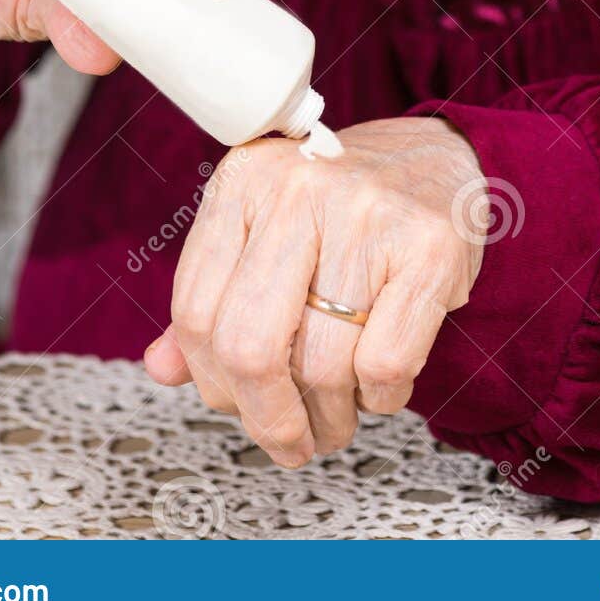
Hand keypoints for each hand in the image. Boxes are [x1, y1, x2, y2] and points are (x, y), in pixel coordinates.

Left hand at [143, 117, 485, 465]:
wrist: (437, 158)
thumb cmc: (343, 208)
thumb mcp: (263, 232)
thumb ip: (213, 297)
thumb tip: (162, 369)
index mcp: (244, 181)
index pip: (195, 310)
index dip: (211, 381)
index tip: (236, 408)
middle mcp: (298, 189)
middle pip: (249, 345)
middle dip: (266, 418)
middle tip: (289, 441)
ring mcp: (366, 214)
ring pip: (320, 366)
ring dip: (328, 417)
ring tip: (337, 416)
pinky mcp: (428, 247)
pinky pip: (384, 364)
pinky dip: (380, 398)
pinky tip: (378, 385)